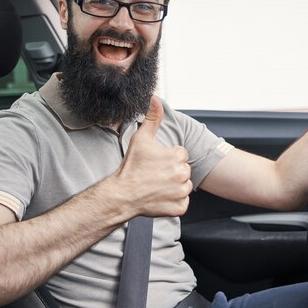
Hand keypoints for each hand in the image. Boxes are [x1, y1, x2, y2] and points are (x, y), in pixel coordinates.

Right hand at [114, 97, 191, 216]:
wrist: (122, 194)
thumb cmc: (131, 167)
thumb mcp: (141, 139)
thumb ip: (152, 118)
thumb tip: (155, 99)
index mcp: (177, 156)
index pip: (181, 155)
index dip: (168, 158)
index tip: (156, 163)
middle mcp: (182, 174)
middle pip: (184, 170)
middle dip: (172, 172)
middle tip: (155, 174)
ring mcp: (181, 192)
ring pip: (185, 186)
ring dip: (175, 186)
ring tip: (157, 185)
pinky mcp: (179, 207)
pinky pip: (183, 202)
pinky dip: (174, 201)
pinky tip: (160, 197)